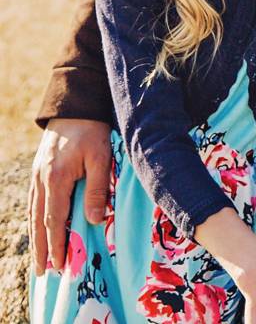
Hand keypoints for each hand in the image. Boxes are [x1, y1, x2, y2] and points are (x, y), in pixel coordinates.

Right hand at [30, 118, 111, 274]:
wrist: (75, 106)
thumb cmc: (93, 131)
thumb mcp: (101, 158)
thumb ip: (96, 189)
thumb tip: (93, 221)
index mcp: (55, 179)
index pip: (54, 220)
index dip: (55, 245)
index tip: (58, 265)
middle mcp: (40, 180)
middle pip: (38, 222)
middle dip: (41, 249)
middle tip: (44, 272)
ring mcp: (36, 176)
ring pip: (32, 213)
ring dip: (35, 238)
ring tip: (38, 259)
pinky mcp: (38, 171)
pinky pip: (33, 201)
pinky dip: (33, 220)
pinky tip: (37, 230)